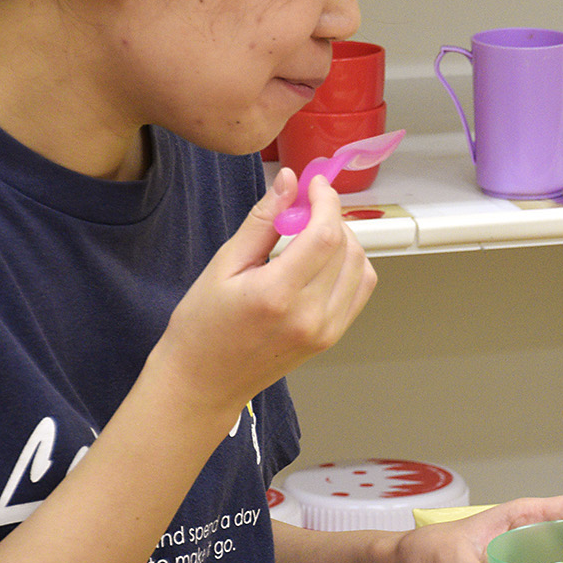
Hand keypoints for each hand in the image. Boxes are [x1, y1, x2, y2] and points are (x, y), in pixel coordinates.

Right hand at [145, 166, 376, 418]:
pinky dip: (350, 265)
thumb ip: (262, 220)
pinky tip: (322, 259)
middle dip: (331, 216)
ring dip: (343, 239)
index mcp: (277, 295)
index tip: (315, 184)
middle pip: (346, 247)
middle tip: (304, 207)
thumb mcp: (223, 264)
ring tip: (309, 234)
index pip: (325, 235)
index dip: (326, 202)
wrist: (204, 382)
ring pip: (360, 265)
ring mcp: (326, 330)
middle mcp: (310, 315)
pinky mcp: (332, 337)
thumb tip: (290, 180)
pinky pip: (360, 289)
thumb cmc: (202, 326)